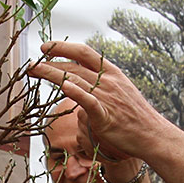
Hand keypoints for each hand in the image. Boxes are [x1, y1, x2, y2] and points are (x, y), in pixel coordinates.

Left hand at [30, 42, 169, 161]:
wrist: (152, 134)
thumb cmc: (136, 118)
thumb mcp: (120, 93)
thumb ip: (102, 87)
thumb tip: (84, 85)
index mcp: (112, 73)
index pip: (84, 52)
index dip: (63, 47)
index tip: (46, 47)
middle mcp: (108, 81)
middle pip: (74, 66)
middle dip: (49, 62)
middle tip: (31, 63)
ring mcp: (107, 97)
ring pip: (76, 80)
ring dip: (52, 73)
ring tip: (34, 71)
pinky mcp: (105, 116)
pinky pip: (89, 101)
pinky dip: (76, 92)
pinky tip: (64, 86)